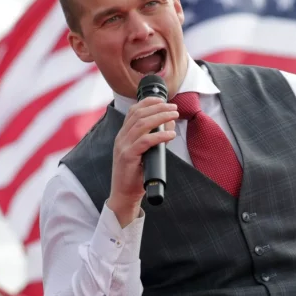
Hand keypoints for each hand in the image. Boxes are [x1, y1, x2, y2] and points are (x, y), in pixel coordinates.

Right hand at [106, 97, 178, 224]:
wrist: (124, 195)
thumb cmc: (136, 175)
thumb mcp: (145, 153)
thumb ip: (154, 139)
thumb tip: (169, 126)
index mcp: (123, 135)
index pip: (133, 111)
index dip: (148, 102)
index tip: (163, 99)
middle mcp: (121, 138)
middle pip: (139, 114)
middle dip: (159, 108)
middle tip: (174, 108)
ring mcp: (123, 146)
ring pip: (142, 125)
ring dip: (161, 117)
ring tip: (174, 116)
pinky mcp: (128, 157)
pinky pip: (145, 142)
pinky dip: (160, 136)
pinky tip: (170, 135)